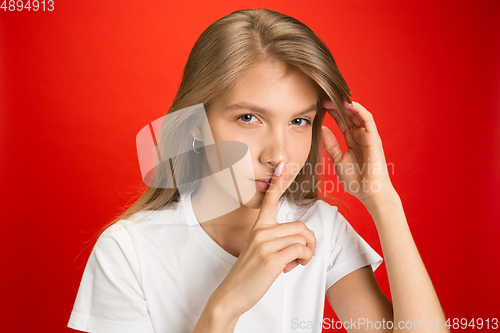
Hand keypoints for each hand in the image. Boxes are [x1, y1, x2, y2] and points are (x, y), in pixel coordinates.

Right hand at [211, 161, 316, 316]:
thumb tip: (302, 242)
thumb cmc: (249, 273)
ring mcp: (265, 244)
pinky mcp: (271, 258)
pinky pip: (301, 250)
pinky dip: (305, 258)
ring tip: (296, 263)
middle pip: (300, 226)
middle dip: (309, 241)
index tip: (282, 165)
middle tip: (303, 255)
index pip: (269, 200)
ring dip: (307, 252)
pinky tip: (294, 266)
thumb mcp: (260, 251)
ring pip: (302, 238)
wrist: (232, 293)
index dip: (277, 183)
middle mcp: (261, 231)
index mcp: (258, 227)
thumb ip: (277, 241)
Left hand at [321, 100, 394, 203]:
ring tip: (333, 98)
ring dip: (346, 105)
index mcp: (352, 141)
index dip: (332, 112)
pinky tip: (348, 104)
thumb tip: (323, 129)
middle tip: (323, 97)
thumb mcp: (338, 160)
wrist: (369, 192)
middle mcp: (361, 136)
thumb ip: (331, 144)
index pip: (342, 122)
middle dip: (337, 106)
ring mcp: (368, 136)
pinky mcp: (374, 137)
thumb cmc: (356, 180)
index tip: (320, 105)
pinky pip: (367, 119)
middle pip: (349, 116)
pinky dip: (358, 110)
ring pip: (358, 114)